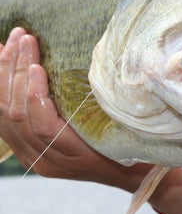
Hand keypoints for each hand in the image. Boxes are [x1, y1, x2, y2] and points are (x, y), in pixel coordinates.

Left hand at [0, 28, 181, 213]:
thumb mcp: (128, 129)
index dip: (35, 95)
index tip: (37, 65)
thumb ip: (111, 110)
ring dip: (5, 76)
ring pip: (7, 116)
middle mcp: (49, 161)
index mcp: (75, 156)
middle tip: (21, 38)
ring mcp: (36, 158)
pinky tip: (5, 68)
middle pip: (18, 116)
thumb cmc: (136, 151)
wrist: (133, 176)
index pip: (43, 126)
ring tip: (8, 44)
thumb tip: (110, 67)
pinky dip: (3, 92)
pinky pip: (6, 121)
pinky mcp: (29, 151)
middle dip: (14, 72)